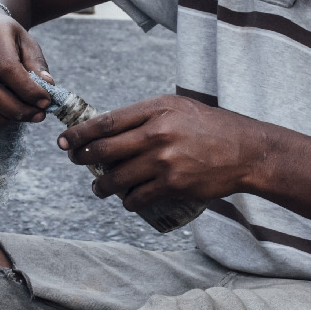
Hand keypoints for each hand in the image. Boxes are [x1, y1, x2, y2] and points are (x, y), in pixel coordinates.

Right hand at [0, 10, 54, 125]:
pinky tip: (5, 116)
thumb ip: (37, 64)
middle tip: (37, 115)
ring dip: (0, 119)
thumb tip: (48, 87)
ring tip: (22, 118)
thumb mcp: (27, 42)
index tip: (46, 102)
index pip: (7, 68)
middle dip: (16, 110)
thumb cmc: (7, 37)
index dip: (28, 90)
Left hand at [60, 96, 268, 209]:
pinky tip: (127, 201)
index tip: (65, 141)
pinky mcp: (173, 185)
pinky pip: (137, 198)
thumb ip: (145, 115)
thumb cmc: (209, 127)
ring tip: (100, 187)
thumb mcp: (177, 108)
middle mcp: (157, 133)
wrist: (245, 151)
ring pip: (117, 178)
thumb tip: (108, 128)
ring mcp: (164, 161)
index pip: (105, 122)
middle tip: (77, 161)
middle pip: (104, 150)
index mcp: (156, 109)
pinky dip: (128, 202)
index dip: (79, 134)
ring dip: (102, 186)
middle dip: (83, 158)